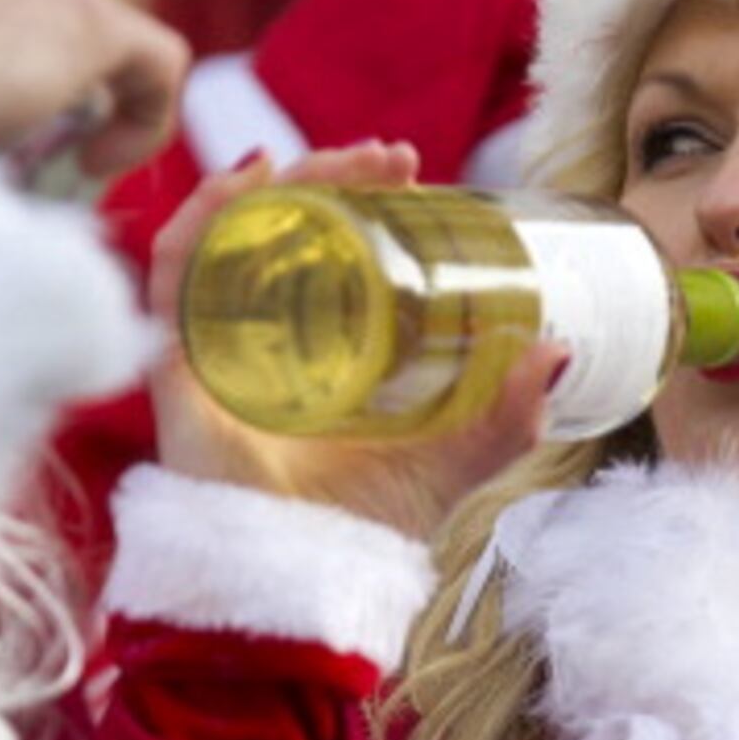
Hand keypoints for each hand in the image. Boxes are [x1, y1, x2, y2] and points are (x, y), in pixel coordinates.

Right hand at [148, 143, 558, 535]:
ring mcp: (215, 346)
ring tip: (345, 160)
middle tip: (394, 158)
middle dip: (336, 177)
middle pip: (285, 230)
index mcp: (321, 353)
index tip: (415, 173)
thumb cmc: (367, 529)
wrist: (307, 581)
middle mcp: (264, 339)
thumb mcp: (456, 458)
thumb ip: (509, 413)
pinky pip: (176, 269)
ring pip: (233, 234)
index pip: (332, 252)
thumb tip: (562, 350)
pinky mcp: (176, 363)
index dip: (366, 201)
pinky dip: (206, 216)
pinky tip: (252, 178)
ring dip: (285, 182)